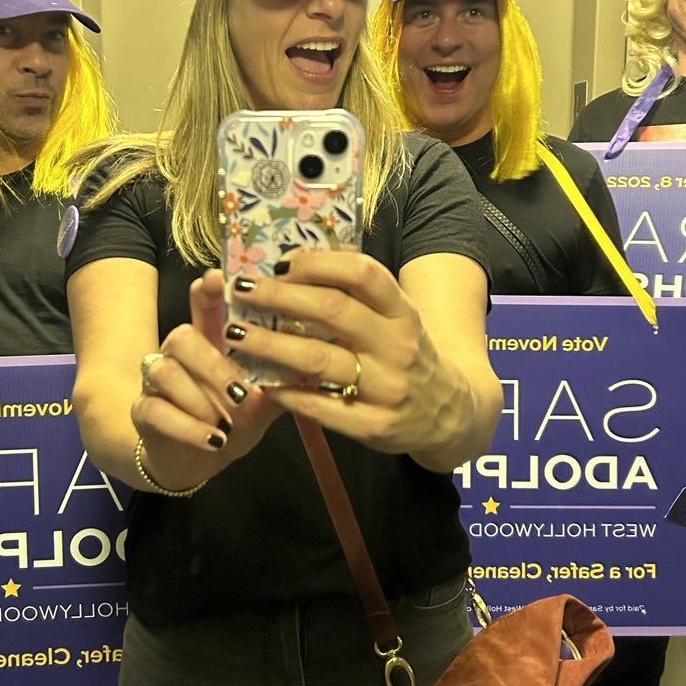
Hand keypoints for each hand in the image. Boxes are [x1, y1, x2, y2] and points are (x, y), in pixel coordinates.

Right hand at [133, 269, 282, 488]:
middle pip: (182, 337)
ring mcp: (156, 381)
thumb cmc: (231, 421)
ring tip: (226, 423)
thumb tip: (318, 366)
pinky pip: (156, 410)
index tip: (217, 278)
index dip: (208, 289)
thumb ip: (283, 383)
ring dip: (200, 400)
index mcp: (209, 342)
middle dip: (212, 363)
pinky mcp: (143, 411)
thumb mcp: (262, 405)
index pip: (204, 305)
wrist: (195, 462)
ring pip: (166, 371)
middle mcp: (178, 354)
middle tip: (240, 392)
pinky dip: (188, 428)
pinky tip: (213, 440)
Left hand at [226, 250, 467, 457]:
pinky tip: (261, 383)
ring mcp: (387, 387)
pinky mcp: (375, 425)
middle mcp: (397, 345)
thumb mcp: (400, 318)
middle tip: (241, 290)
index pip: (363, 274)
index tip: (280, 263)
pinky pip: (322, 407)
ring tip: (234, 335)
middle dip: (279, 297)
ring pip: (318, 359)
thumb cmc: (409, 355)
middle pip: (332, 311)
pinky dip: (287, 394)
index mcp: (402, 311)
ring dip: (269, 345)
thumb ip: (361, 294)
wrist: (451, 414)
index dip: (318, 263)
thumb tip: (300, 260)